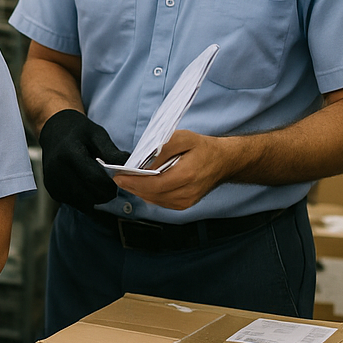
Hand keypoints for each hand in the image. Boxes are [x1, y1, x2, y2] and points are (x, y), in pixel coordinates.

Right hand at [39, 109, 129, 211]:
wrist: (54, 131)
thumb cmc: (77, 131)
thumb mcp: (97, 134)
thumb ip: (112, 153)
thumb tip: (130, 169)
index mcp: (69, 154)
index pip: (94, 179)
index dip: (111, 185)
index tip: (119, 182)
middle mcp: (57, 171)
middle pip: (90, 195)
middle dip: (106, 193)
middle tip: (111, 184)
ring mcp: (53, 183)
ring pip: (84, 203)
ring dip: (96, 198)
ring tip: (99, 184)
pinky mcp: (53, 192)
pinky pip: (76, 204)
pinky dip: (86, 199)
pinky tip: (87, 186)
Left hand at [113, 130, 238, 209]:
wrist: (223, 161)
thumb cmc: (202, 148)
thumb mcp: (183, 138)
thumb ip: (162, 148)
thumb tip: (145, 161)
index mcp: (186, 176)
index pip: (153, 184)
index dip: (133, 182)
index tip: (119, 176)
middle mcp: (186, 193)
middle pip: (150, 194)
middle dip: (132, 186)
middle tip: (119, 178)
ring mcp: (186, 202)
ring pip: (154, 200)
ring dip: (139, 191)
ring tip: (129, 180)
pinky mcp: (184, 205)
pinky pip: (160, 202)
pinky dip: (149, 194)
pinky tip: (144, 185)